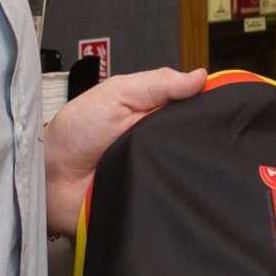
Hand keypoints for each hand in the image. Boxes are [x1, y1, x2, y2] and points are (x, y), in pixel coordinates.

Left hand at [44, 66, 205, 234]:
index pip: (196, 110)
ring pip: (191, 171)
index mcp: (157, 115)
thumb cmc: (75, 133)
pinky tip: (172, 185)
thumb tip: (198, 76)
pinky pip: (175, 198)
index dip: (210, 107)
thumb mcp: (116, 93)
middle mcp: (162, 145)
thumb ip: (156, 83)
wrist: (48, 177)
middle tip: (195, 137)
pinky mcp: (152, 199)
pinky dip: (176, 194)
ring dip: (187, 167)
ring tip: (176, 160)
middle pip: (198, 142)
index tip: (227, 103)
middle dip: (201, 140)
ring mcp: (159, 173)